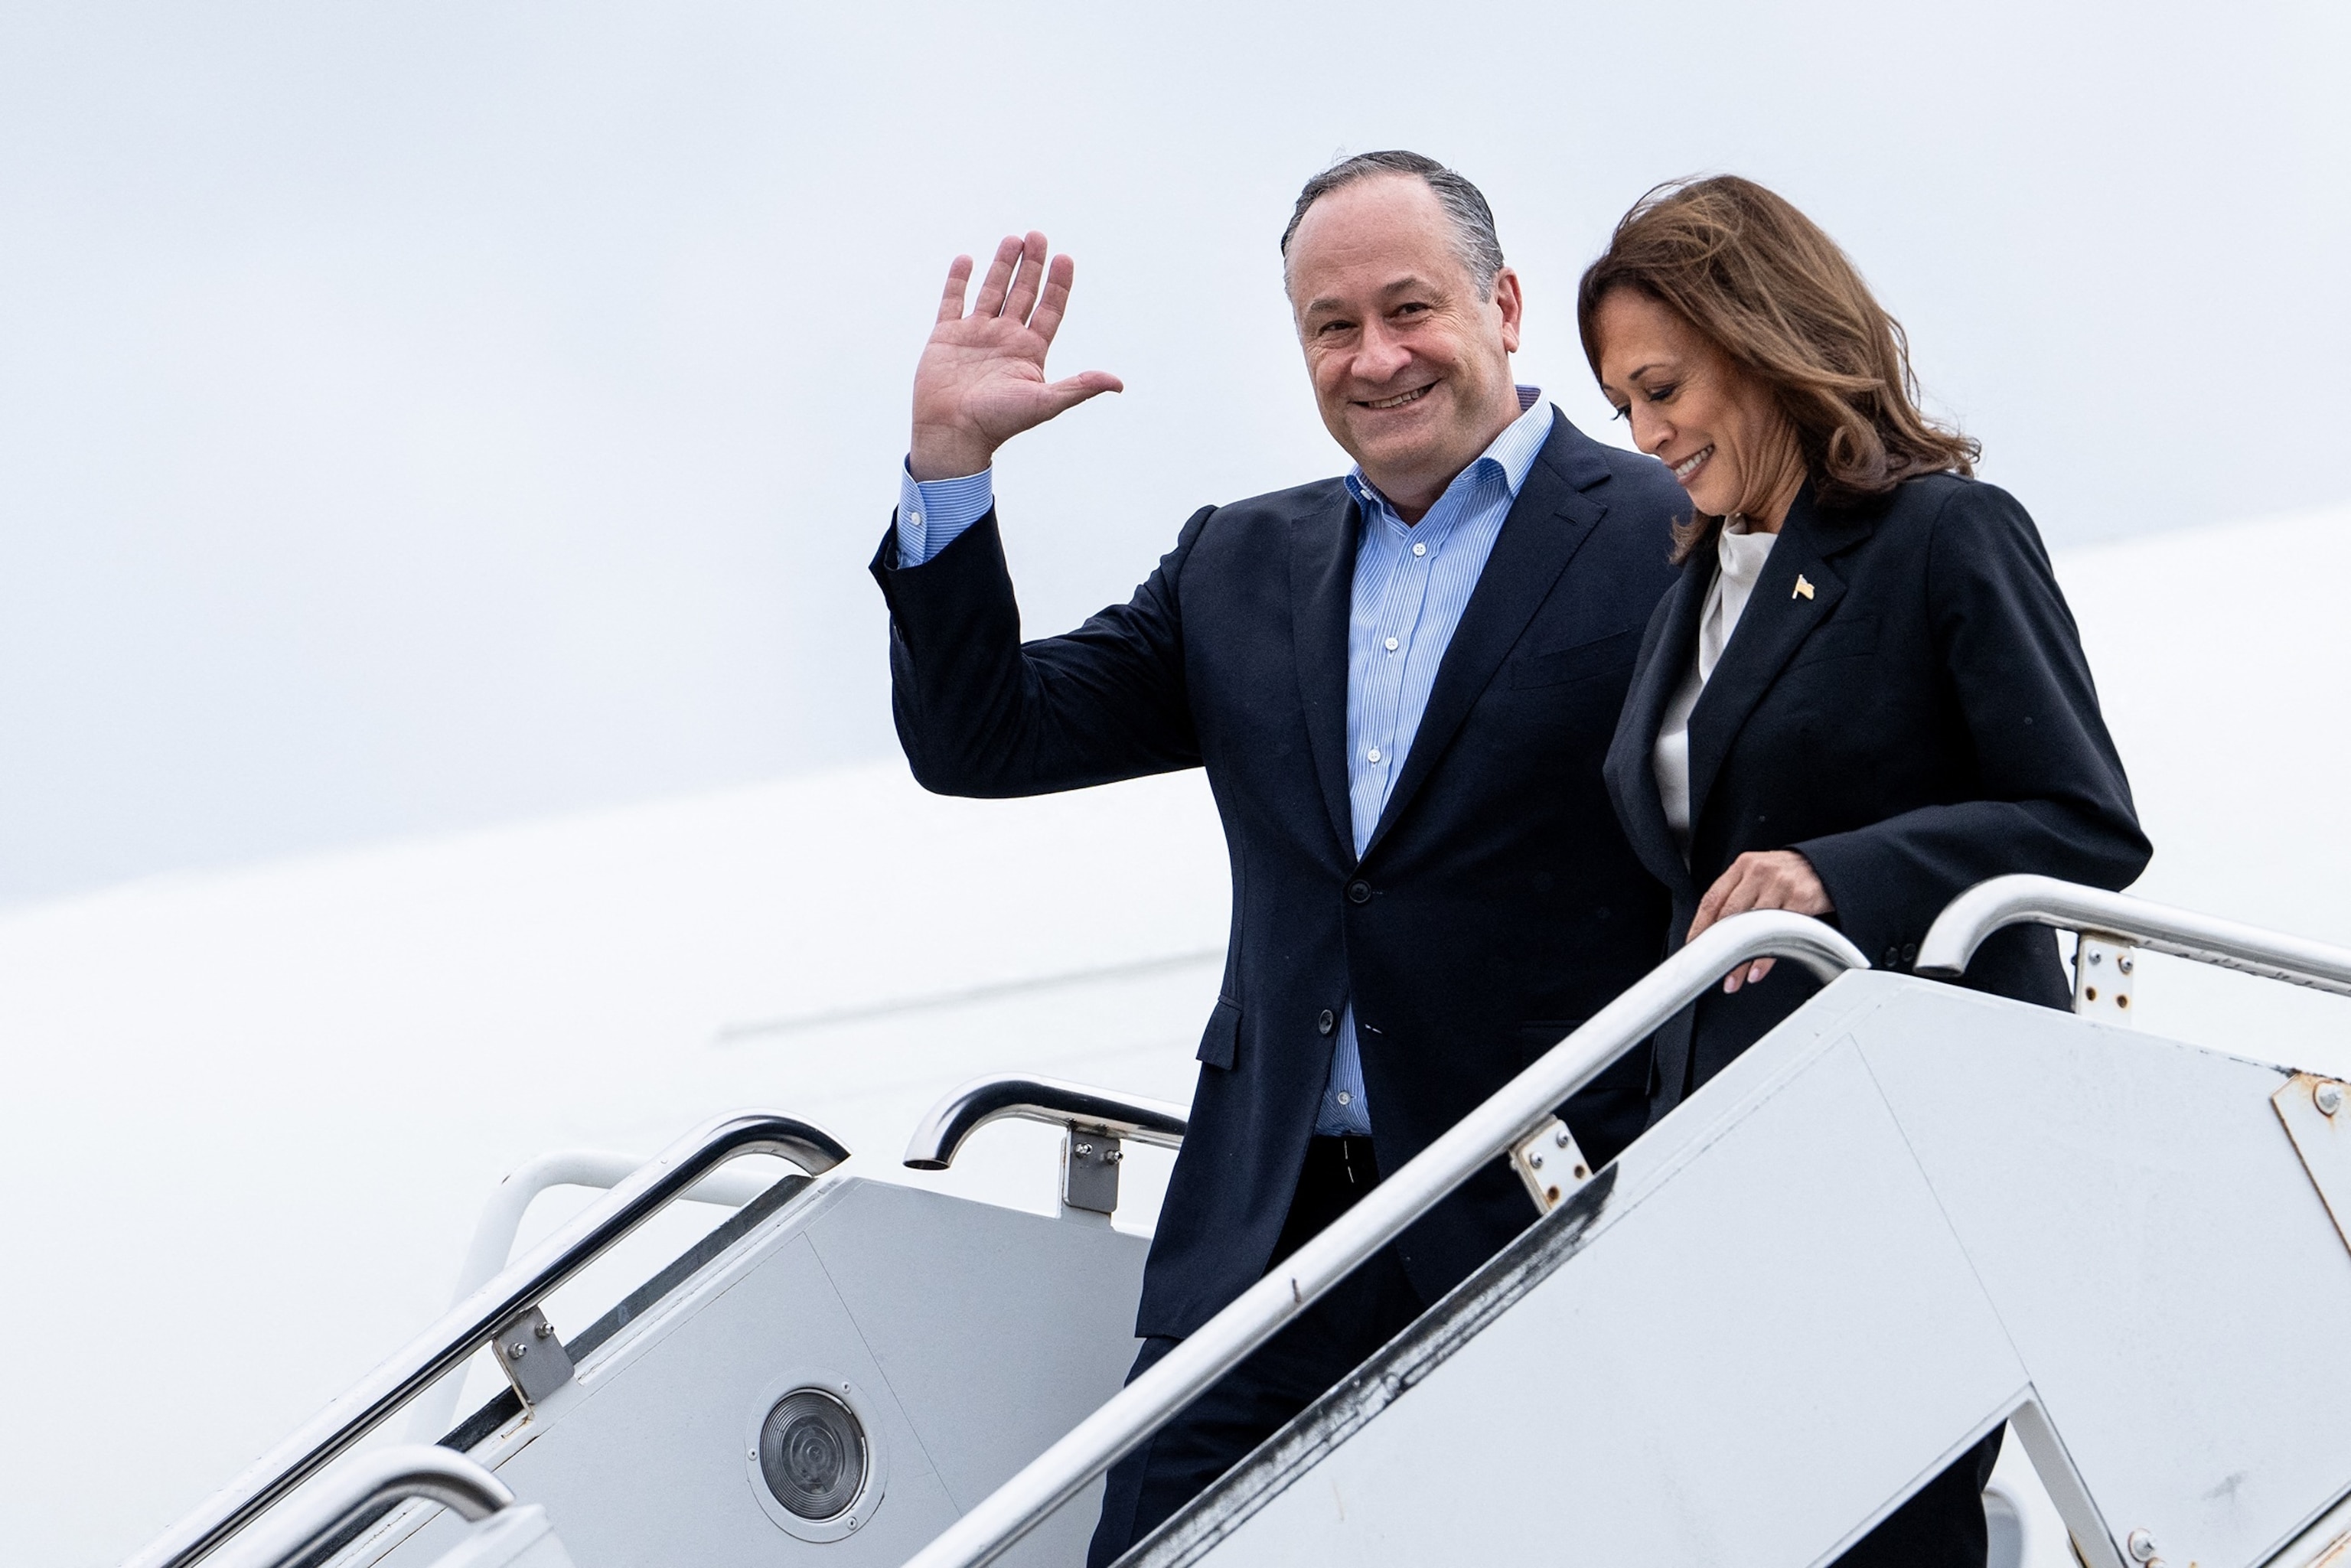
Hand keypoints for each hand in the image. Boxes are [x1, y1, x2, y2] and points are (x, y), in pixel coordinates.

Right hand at [910, 231, 1122, 479]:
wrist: (952, 434)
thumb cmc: (998, 423)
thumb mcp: (1044, 402)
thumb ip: (1078, 387)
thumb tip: (1117, 383)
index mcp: (1029, 352)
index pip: (1049, 310)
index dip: (1058, 284)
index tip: (1064, 257)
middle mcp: (1005, 340)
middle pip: (1023, 294)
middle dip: (1032, 266)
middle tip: (1038, 236)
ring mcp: (975, 336)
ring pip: (992, 292)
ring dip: (1003, 266)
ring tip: (1013, 239)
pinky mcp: (945, 337)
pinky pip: (952, 301)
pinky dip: (958, 280)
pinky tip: (967, 259)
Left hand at [1685, 850, 1832, 992]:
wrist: (1827, 865)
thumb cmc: (1787, 874)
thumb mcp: (1758, 873)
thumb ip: (1736, 893)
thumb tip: (1712, 929)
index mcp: (1742, 866)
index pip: (1712, 898)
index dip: (1699, 926)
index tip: (1693, 946)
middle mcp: (1759, 873)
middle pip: (1729, 915)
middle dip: (1718, 947)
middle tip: (1712, 969)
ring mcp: (1780, 885)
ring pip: (1752, 928)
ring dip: (1741, 959)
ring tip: (1733, 978)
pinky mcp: (1800, 900)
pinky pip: (1778, 934)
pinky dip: (1766, 958)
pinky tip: (1756, 970)